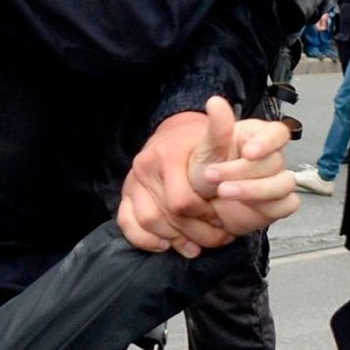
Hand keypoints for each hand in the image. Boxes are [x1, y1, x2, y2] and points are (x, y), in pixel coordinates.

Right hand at [117, 96, 298, 256]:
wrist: (175, 135)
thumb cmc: (200, 143)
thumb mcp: (215, 136)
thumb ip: (220, 129)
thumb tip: (218, 103)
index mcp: (168, 156)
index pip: (184, 202)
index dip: (206, 217)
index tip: (223, 221)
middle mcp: (146, 167)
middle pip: (169, 216)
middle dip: (196, 232)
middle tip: (217, 237)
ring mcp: (133, 181)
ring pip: (148, 222)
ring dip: (174, 239)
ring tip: (196, 245)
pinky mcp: (125, 194)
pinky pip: (126, 222)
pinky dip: (145, 239)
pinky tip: (165, 244)